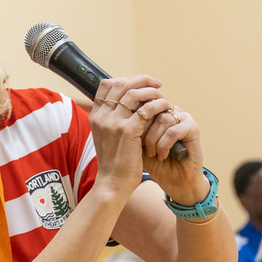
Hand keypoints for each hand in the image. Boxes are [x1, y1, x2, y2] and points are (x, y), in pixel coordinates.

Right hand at [89, 76, 164, 197]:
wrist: (113, 182)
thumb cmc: (114, 161)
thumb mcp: (106, 136)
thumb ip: (112, 119)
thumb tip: (129, 103)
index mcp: (96, 115)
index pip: (107, 85)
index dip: (125, 80)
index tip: (140, 84)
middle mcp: (102, 116)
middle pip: (120, 84)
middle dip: (141, 80)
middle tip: (157, 84)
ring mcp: (113, 122)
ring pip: (133, 93)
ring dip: (151, 91)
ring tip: (162, 95)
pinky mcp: (128, 131)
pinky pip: (146, 109)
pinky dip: (157, 105)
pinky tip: (165, 107)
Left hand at [137, 99, 206, 205]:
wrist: (173, 179)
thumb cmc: (152, 160)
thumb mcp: (135, 140)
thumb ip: (128, 124)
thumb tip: (115, 112)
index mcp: (155, 109)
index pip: (140, 103)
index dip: (133, 119)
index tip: (130, 137)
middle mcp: (169, 109)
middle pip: (151, 109)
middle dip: (142, 130)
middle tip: (140, 146)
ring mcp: (182, 117)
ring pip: (162, 119)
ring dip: (153, 139)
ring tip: (151, 153)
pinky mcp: (192, 128)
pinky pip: (173, 131)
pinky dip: (164, 145)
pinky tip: (161, 155)